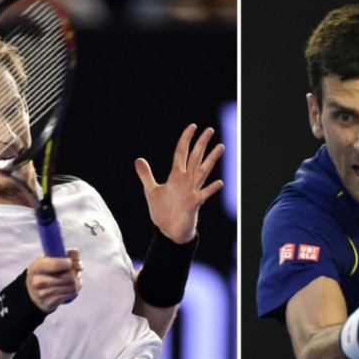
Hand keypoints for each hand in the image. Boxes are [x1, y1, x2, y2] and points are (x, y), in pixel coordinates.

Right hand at [26, 248, 82, 311]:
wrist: (33, 292)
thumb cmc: (46, 271)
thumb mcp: (52, 258)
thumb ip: (70, 254)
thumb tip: (79, 267)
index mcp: (37, 267)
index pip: (59, 263)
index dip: (69, 262)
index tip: (68, 263)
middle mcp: (38, 281)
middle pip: (70, 276)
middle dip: (75, 273)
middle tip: (72, 272)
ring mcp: (44, 294)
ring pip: (73, 286)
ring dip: (77, 282)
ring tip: (71, 279)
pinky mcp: (51, 303)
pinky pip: (72, 294)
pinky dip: (75, 289)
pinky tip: (69, 287)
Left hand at [134, 124, 224, 243]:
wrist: (169, 231)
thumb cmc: (163, 211)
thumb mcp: (151, 190)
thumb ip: (146, 175)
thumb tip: (138, 160)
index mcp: (176, 176)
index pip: (182, 153)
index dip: (186, 139)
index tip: (193, 126)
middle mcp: (187, 181)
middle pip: (195, 157)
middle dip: (202, 143)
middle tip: (210, 129)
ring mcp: (192, 191)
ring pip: (203, 171)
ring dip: (211, 159)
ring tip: (220, 147)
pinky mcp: (194, 204)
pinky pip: (204, 194)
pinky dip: (211, 189)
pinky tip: (219, 182)